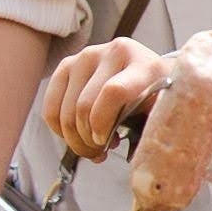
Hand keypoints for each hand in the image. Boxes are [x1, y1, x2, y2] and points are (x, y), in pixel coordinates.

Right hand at [40, 37, 174, 159]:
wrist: (149, 72)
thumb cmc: (156, 100)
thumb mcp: (161, 114)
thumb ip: (147, 130)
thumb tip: (120, 157)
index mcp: (145, 65)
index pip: (113, 92)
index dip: (102, 123)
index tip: (106, 143)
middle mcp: (115, 53)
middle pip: (84, 105)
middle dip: (87, 139)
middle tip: (98, 152)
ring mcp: (88, 55)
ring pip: (65, 110)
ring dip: (74, 138)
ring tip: (91, 145)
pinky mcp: (68, 64)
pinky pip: (51, 107)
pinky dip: (60, 129)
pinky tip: (77, 134)